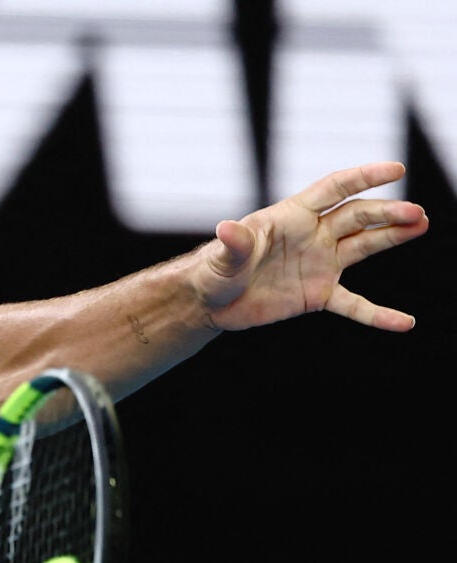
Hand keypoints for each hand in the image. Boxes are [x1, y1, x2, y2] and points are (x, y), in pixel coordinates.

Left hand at [194, 161, 429, 331]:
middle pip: (357, 217)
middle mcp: (312, 235)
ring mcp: (319, 264)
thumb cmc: (213, 271)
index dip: (364, 177)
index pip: (334, 189)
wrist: (210, 303)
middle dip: (387, 213)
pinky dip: (377, 314)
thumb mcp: (224, 258)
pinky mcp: (318, 294)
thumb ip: (233, 244)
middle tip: (416, 213)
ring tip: (422, 225)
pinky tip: (403, 323)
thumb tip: (226, 228)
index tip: (396, 169)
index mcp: (292, 216)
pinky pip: (354, 304)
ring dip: (393, 237)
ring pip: (364, 247)